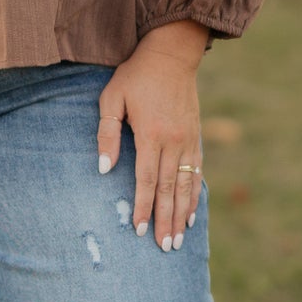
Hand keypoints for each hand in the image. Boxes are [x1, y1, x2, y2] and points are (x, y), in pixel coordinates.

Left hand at [97, 22, 208, 250]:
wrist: (172, 54)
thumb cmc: (135, 76)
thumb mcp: (111, 99)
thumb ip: (107, 134)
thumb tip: (104, 169)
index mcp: (151, 134)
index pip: (146, 180)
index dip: (142, 206)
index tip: (139, 230)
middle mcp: (174, 141)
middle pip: (169, 189)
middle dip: (165, 220)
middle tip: (164, 247)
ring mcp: (189, 140)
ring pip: (186, 186)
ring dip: (182, 214)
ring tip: (178, 240)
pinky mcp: (196, 137)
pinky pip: (197, 173)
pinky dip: (195, 195)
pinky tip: (192, 213)